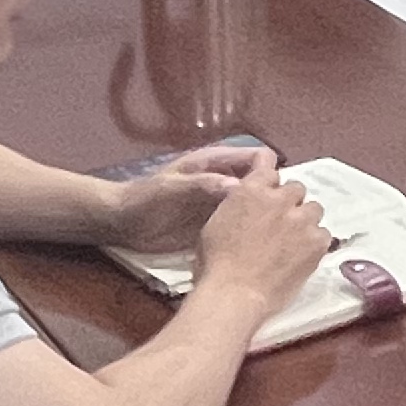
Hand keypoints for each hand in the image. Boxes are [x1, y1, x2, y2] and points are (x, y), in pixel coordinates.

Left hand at [104, 141, 274, 254]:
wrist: (123, 223)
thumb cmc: (146, 198)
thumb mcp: (173, 187)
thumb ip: (203, 184)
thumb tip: (238, 186)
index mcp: (217, 163)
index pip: (258, 158)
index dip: (271, 171)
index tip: (278, 192)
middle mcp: (224, 181)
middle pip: (261, 183)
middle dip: (273, 197)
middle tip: (282, 219)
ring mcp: (220, 204)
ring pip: (253, 206)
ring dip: (264, 217)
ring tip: (277, 235)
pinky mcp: (215, 225)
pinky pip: (238, 226)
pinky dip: (249, 233)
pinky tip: (259, 247)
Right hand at [189, 161, 334, 324]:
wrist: (234, 295)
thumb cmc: (216, 264)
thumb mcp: (217, 222)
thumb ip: (238, 204)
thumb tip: (247, 204)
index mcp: (251, 190)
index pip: (270, 170)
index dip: (270, 187)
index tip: (268, 200)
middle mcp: (280, 199)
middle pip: (296, 188)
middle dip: (289, 203)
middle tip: (280, 225)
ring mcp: (301, 219)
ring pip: (314, 209)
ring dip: (305, 220)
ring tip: (294, 241)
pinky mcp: (317, 241)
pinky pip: (324, 234)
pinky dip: (315, 243)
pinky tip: (302, 257)